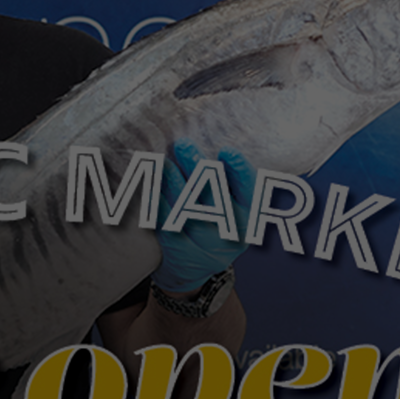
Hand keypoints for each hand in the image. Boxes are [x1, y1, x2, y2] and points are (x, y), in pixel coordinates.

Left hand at [152, 140, 255, 291]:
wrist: (195, 267)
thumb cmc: (217, 223)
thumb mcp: (234, 207)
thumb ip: (229, 180)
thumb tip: (215, 132)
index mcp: (249, 217)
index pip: (249, 192)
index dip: (239, 172)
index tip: (226, 152)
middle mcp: (229, 231)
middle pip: (214, 196)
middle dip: (197, 168)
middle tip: (183, 145)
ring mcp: (204, 243)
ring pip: (186, 208)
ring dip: (172, 182)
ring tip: (163, 162)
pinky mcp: (178, 248)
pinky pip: (166, 220)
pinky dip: (157, 200)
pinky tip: (150, 183)